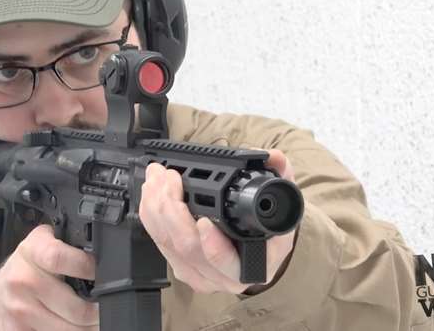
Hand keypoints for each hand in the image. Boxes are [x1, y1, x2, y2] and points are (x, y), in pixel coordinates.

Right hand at [0, 225, 98, 330]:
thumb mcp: (40, 246)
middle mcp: (23, 280)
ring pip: (70, 329)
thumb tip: (100, 251)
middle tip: (105, 307)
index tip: (102, 274)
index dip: (87, 267)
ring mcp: (20, 310)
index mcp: (31, 252)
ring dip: (89, 328)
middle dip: (98, 311)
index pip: (59, 258)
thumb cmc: (23, 270)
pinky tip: (72, 325)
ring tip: (94, 320)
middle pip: (76, 307)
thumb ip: (66, 244)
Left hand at [139, 149, 296, 294]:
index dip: (213, 246)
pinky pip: (159, 244)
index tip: (204, 222)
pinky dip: (151, 217)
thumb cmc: (270, 229)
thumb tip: (273, 157)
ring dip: (156, 209)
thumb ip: (281, 176)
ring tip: (156, 179)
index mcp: (255, 265)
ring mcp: (201, 275)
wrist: (262, 248)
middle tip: (169, 178)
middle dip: (172, 209)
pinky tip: (150, 195)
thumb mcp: (283, 203)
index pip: (229, 262)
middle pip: (189, 248)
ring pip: (169, 245)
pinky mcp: (181, 268)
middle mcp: (225, 276)